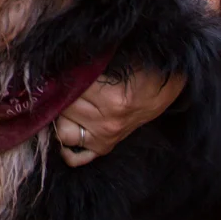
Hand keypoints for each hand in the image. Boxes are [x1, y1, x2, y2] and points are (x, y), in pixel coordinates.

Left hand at [55, 68, 185, 166]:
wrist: (161, 89)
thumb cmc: (140, 71)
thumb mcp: (117, 62)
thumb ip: (90, 65)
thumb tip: (60, 63)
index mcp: (111, 100)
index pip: (71, 88)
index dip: (62, 76)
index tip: (59, 70)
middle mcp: (106, 123)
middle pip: (64, 109)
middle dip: (61, 94)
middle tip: (62, 84)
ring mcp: (104, 139)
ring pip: (63, 131)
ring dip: (62, 115)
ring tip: (66, 102)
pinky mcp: (104, 148)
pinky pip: (75, 157)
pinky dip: (66, 147)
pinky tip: (67, 129)